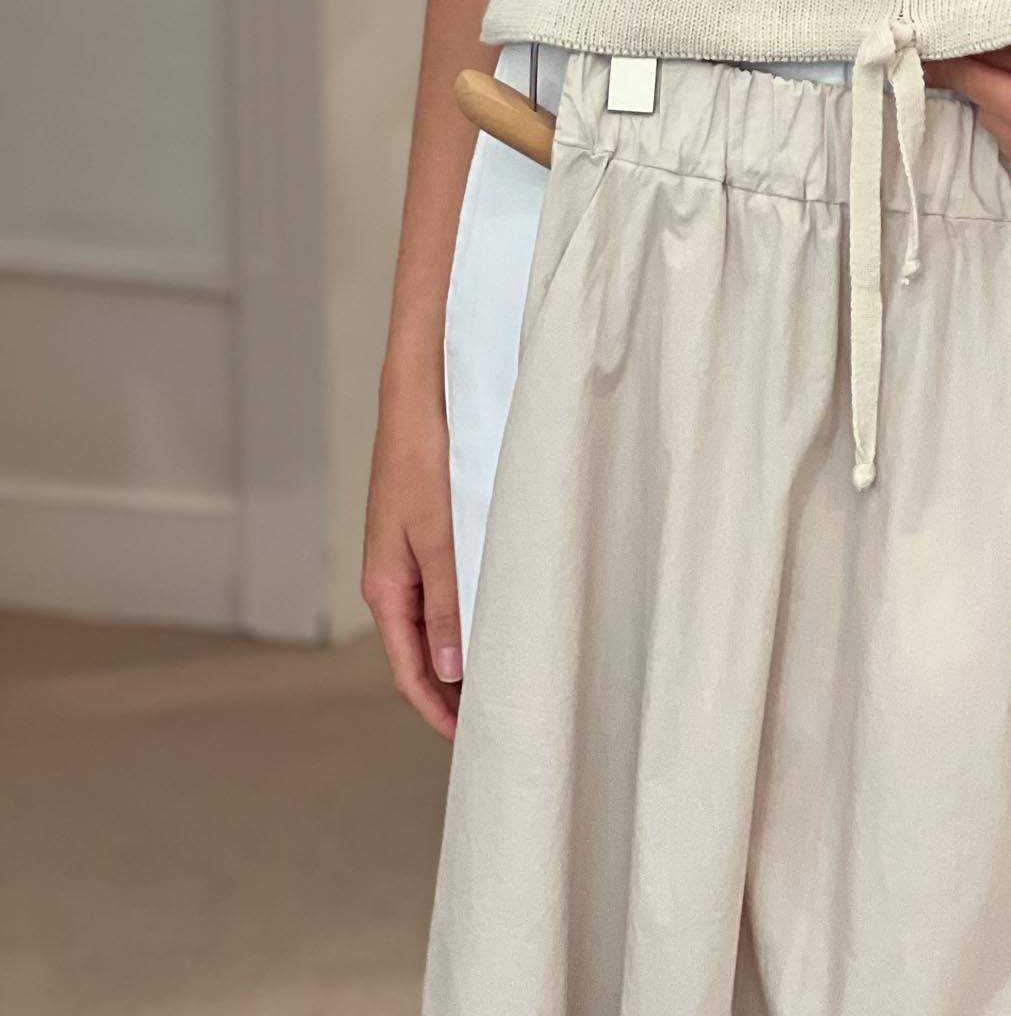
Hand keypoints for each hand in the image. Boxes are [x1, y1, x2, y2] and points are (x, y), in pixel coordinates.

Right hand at [362, 378, 465, 741]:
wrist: (419, 396)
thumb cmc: (425, 459)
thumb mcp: (441, 535)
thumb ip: (448, 601)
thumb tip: (450, 669)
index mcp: (386, 586)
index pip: (407, 667)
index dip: (437, 707)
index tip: (469, 739)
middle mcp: (392, 578)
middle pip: (419, 651)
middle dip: (449, 690)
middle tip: (492, 718)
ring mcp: (407, 556)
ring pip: (434, 621)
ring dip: (460, 653)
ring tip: (499, 679)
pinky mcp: (426, 533)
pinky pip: (443, 590)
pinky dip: (464, 615)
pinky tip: (494, 619)